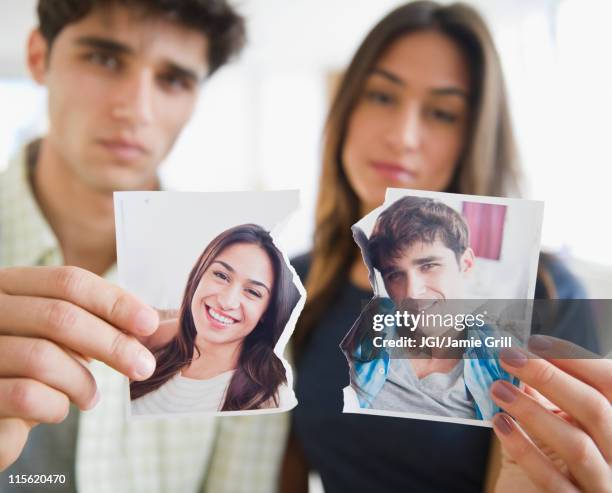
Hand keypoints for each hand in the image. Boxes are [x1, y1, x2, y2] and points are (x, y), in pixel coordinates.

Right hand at [0, 266, 158, 469]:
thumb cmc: (31, 367)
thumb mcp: (64, 338)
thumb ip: (103, 325)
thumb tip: (161, 324)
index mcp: (11, 287)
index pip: (69, 281)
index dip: (115, 301)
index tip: (149, 324)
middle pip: (60, 317)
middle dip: (112, 343)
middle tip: (143, 366)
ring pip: (43, 358)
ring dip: (82, 382)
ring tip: (91, 398)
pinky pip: (25, 395)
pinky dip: (55, 406)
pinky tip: (58, 410)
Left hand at [490, 335, 611, 491]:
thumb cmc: (573, 452)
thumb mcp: (573, 420)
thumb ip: (556, 394)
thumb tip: (521, 359)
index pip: (610, 383)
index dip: (577, 359)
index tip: (536, 342)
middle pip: (594, 408)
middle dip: (550, 377)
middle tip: (509, 357)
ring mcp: (604, 483)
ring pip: (575, 445)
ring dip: (532, 412)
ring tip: (498, 388)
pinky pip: (552, 481)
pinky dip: (524, 450)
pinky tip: (500, 424)